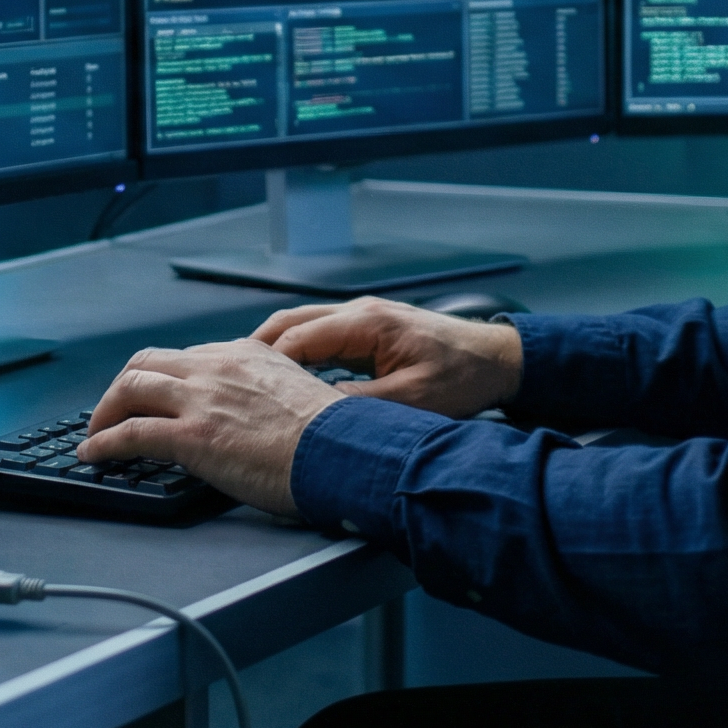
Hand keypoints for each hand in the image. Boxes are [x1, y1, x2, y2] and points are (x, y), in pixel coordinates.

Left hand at [79, 340, 341, 516]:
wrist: (342, 452)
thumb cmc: (333, 437)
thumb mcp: (300, 394)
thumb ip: (268, 394)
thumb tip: (259, 417)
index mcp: (246, 355)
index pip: (188, 357)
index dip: (163, 377)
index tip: (155, 394)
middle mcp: (218, 367)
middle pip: (149, 362)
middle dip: (125, 385)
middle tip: (115, 408)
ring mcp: (202, 398)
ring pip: (131, 387)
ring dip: (106, 410)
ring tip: (96, 430)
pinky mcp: (191, 435)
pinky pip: (131, 433)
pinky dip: (104, 442)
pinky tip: (93, 453)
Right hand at [252, 297, 522, 420]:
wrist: (498, 359)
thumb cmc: (463, 377)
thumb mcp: (410, 401)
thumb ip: (359, 406)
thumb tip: (312, 415)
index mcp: (366, 323)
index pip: (296, 338)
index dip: (263, 365)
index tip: (239, 390)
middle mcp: (359, 312)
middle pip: (290, 324)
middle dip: (255, 351)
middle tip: (229, 380)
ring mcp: (363, 317)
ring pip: (302, 326)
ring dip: (274, 350)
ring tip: (247, 380)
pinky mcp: (370, 329)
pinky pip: (320, 335)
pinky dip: (297, 352)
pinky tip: (286, 378)